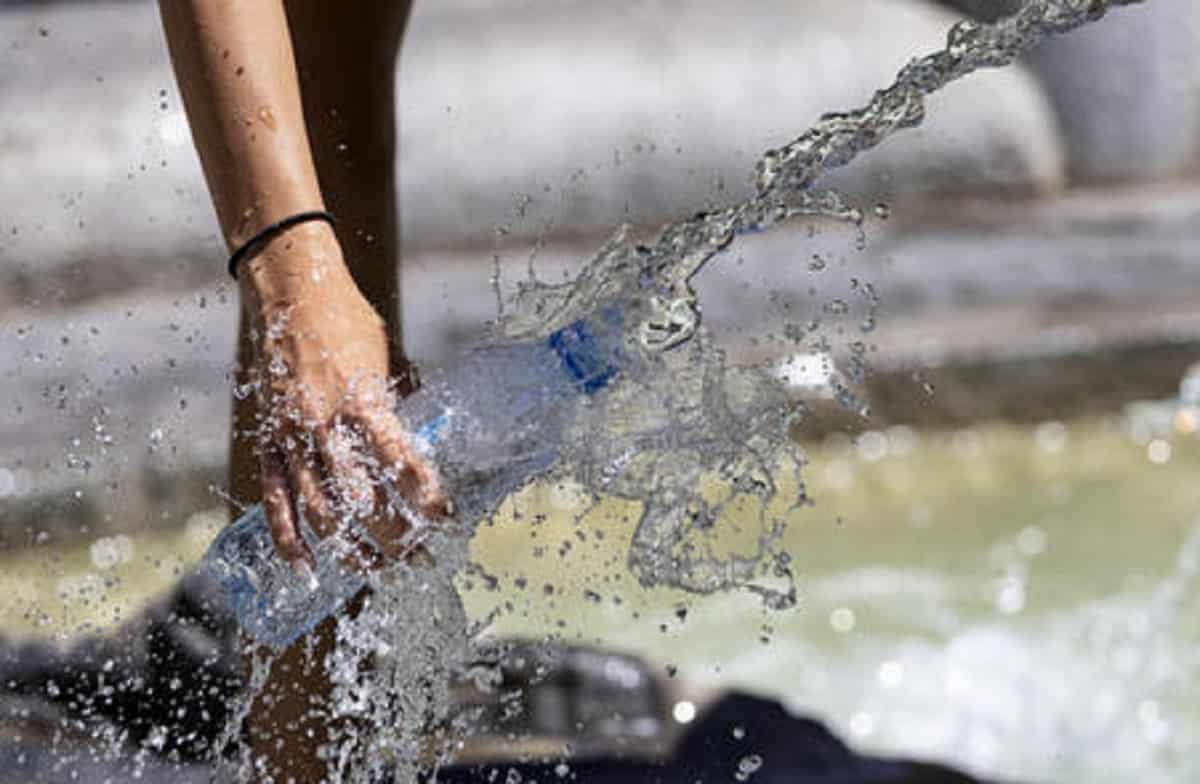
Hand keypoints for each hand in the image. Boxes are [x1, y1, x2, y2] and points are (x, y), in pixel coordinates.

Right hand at [237, 222, 447, 571]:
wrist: (291, 292)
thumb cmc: (349, 324)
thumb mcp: (386, 363)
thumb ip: (396, 410)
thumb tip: (417, 448)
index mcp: (362, 401)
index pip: (400, 461)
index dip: (425, 495)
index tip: (446, 518)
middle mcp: (324, 425)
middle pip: (361, 501)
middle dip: (394, 536)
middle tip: (422, 557)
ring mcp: (292, 438)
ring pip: (320, 512)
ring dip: (351, 549)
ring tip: (379, 569)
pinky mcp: (268, 443)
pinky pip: (275, 502)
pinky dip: (288, 541)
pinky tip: (308, 570)